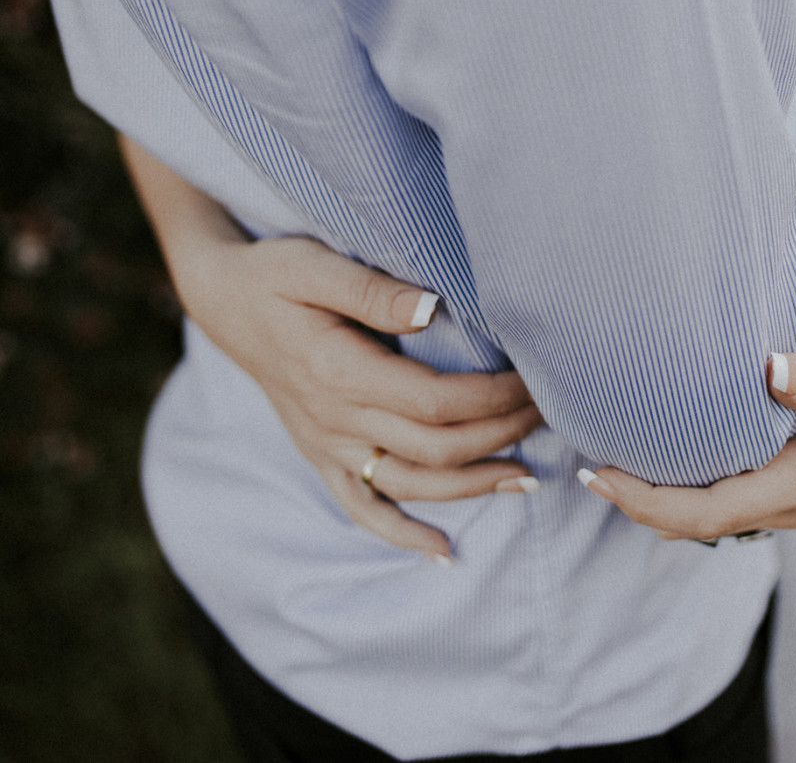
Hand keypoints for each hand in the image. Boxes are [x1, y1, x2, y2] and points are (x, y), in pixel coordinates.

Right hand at [187, 236, 542, 559]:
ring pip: (411, 486)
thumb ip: (372, 293)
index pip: (436, 402)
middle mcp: (335, 420)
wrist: (222, 301)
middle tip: (548, 415)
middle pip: (436, 447)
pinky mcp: (321, 456)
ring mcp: (327, 446)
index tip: (533, 381)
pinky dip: (402, 535)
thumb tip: (433, 309)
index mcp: (339, 372)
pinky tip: (443, 553)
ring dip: (472, 488)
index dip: (492, 399)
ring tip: (526, 479)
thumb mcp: (313, 266)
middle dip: (500, 434)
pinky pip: (362, 509)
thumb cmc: (274, 274)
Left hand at [577, 348, 795, 540]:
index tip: (596, 474)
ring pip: (706, 512)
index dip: (646, 501)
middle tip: (580, 467)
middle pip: (693, 522)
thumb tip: (768, 366)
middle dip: (635, 501)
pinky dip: (681, 482)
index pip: (705, 513)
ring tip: (603, 461)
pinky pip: (723, 494)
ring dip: (654, 495)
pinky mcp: (787, 481)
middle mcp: (787, 503)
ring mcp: (787, 497)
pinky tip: (656, 452)